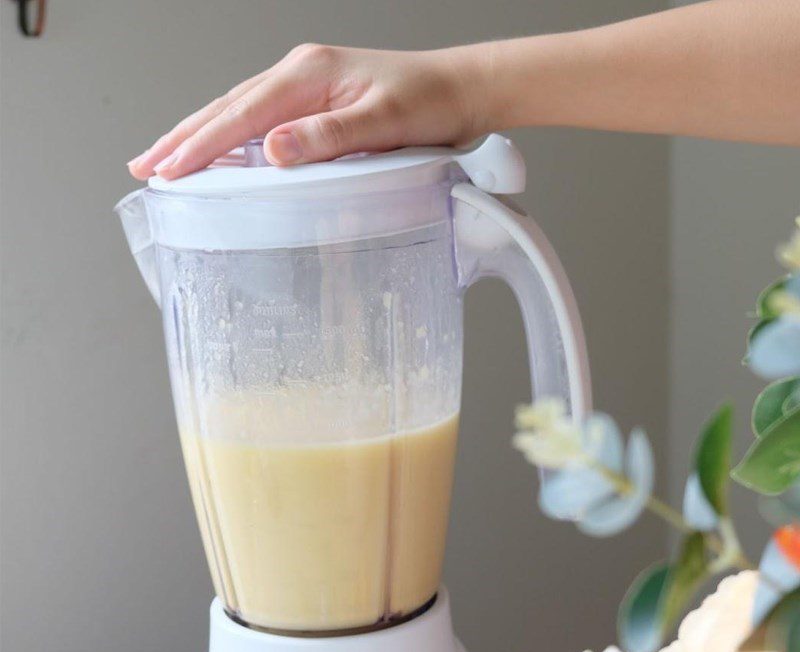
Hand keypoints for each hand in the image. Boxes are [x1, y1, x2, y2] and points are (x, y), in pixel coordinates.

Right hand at [128, 44, 491, 180]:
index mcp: (309, 75)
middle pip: (227, 108)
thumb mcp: (384, 122)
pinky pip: (261, 119)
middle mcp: (301, 76)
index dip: (202, 145)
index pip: (242, 114)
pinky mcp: (315, 103)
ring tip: (167, 159)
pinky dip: (232, 137)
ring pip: (238, 112)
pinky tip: (220, 153)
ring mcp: (306, 88)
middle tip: (146, 167)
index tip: (169, 171)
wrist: (459, 91)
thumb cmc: (430, 103)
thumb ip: (330, 136)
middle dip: (183, 139)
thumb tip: (273, 150)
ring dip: (200, 136)